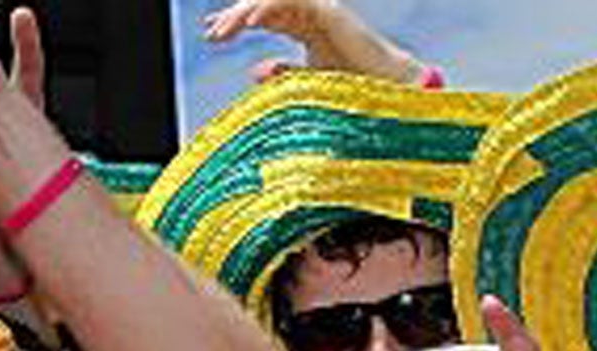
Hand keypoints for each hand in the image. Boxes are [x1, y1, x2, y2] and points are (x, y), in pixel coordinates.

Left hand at [204, 0, 423, 81]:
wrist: (384, 94)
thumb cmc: (352, 90)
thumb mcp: (306, 83)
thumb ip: (282, 73)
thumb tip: (253, 71)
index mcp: (307, 27)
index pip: (266, 18)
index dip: (238, 23)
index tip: (212, 35)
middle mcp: (313, 15)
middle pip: (267, 7)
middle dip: (236, 17)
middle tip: (212, 34)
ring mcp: (322, 11)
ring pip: (276, 2)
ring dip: (246, 13)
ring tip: (223, 30)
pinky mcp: (329, 13)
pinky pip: (293, 3)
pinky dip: (269, 9)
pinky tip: (250, 22)